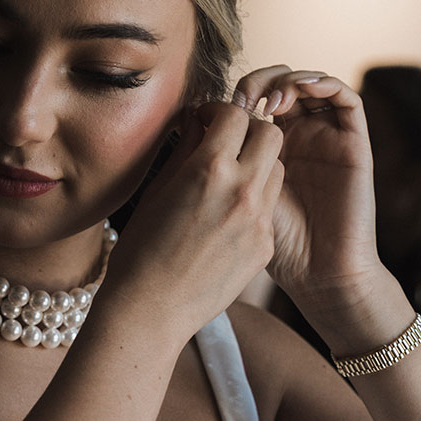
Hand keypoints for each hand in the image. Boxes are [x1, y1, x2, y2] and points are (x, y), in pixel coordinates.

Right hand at [104, 98, 285, 342]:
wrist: (152, 309)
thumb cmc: (142, 249)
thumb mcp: (157, 189)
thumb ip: (185, 148)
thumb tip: (198, 120)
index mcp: (209, 170)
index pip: (235, 114)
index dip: (219, 111)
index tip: (206, 120)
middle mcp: (242, 190)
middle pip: (271, 134)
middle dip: (250, 130)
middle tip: (227, 142)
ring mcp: (259, 221)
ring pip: (278, 168)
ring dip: (258, 163)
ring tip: (229, 177)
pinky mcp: (266, 245)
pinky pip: (270, 207)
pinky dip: (254, 200)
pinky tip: (228, 215)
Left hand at [229, 69, 382, 312]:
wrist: (318, 278)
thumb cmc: (273, 247)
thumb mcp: (236, 198)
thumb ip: (222, 160)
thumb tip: (192, 118)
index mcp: (270, 149)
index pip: (255, 100)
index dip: (237, 94)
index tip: (216, 108)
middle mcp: (301, 138)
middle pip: (282, 84)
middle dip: (261, 81)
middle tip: (243, 96)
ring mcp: (329, 139)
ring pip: (313, 84)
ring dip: (290, 79)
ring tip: (271, 98)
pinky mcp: (355, 145)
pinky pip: (348, 101)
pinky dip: (326, 84)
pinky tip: (302, 90)